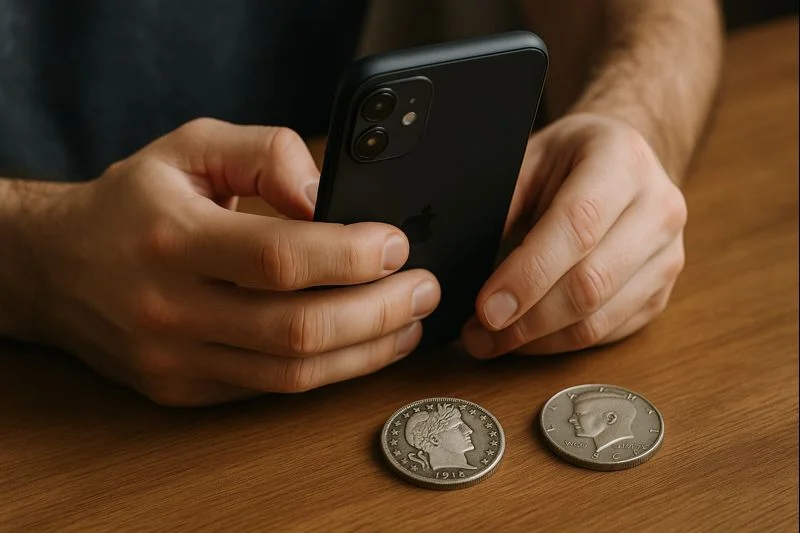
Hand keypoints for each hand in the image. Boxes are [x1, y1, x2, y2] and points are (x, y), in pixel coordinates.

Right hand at [35, 118, 439, 405]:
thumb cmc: (132, 201)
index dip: (351, 256)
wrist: (56, 268)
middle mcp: (170, 307)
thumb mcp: (192, 146)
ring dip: (367, 351)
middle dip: (379, 312)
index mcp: (171, 238)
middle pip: (297, 329)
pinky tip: (364, 346)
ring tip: (409, 322)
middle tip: (423, 289)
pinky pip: (273, 388)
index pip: (278, 258)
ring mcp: (176, 359)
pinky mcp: (185, 390)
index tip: (397, 245)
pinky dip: (330, 370)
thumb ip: (266, 153)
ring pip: (293, 373)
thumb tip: (327, 197)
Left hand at [461, 113, 686, 356]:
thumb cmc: (569, 159)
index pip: (576, 226)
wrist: (624, 163)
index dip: (527, 274)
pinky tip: (526, 339)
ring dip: (538, 340)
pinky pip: (608, 333)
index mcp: (622, 161)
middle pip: (591, 283)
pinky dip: (560, 344)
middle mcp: (657, 209)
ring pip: (600, 319)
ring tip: (491, 342)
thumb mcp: (530, 159)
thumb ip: (503, 204)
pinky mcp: (662, 292)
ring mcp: (667, 255)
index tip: (486, 308)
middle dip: (526, 319)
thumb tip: (465, 264)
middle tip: (478, 334)